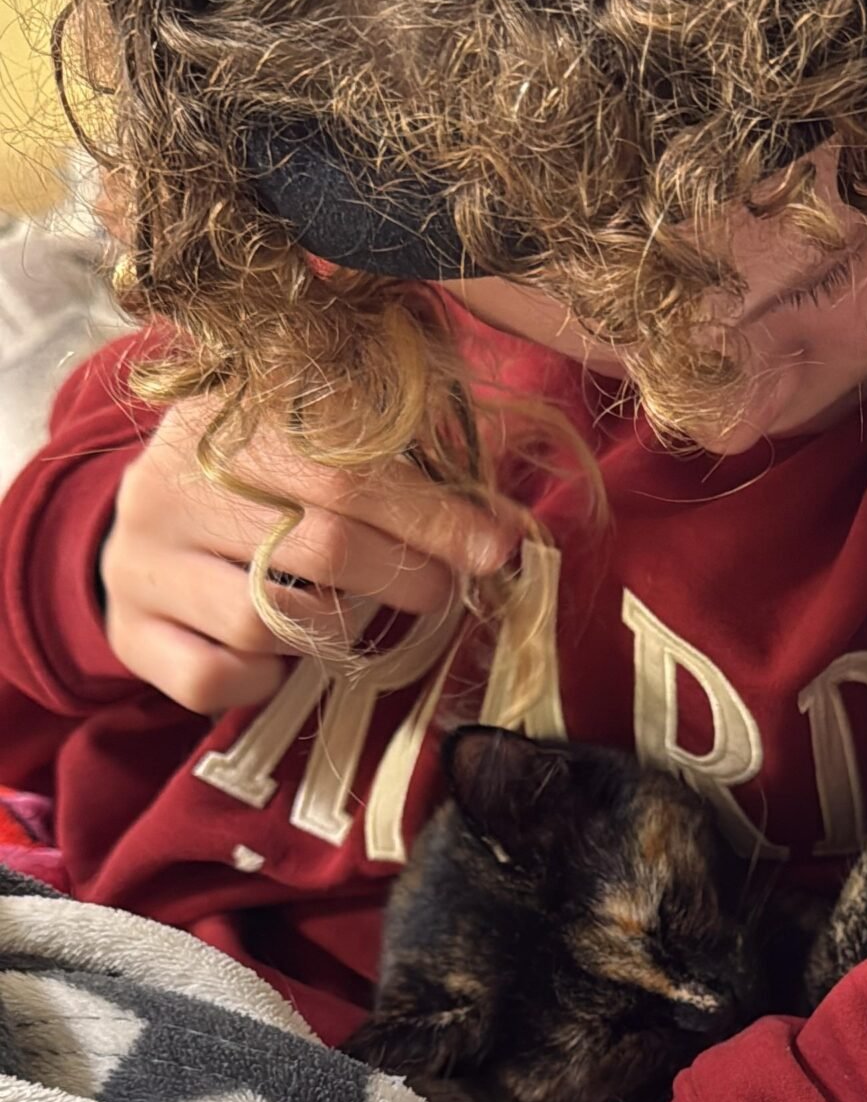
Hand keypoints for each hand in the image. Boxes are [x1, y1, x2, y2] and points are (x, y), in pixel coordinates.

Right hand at [100, 394, 514, 714]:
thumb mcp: (308, 446)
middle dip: (402, 577)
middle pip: (318, 547)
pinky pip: (212, 678)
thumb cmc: (252, 484)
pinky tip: (273, 654)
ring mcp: (140, 563)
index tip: (494, 548)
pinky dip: (259, 680)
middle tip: (438, 592)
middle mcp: (167, 486)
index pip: (346, 473)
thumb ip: (398, 472)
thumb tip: (504, 530)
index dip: (432, 518)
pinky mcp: (127, 632)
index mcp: (223, 421)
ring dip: (326, 630)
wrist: (140, 521)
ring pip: (263, 622)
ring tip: (334, 611)